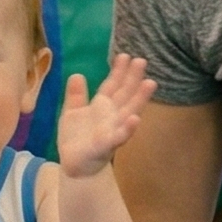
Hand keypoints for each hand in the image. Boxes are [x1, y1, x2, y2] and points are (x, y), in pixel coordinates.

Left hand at [57, 56, 156, 179]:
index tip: (126, 55)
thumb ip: (76, 96)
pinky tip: (135, 119)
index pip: (112, 85)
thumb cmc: (76, 138)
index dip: (119, 71)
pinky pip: (119, 137)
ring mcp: (112, 130)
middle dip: (133, 78)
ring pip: (128, 111)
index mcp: (102, 106)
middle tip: (142, 61)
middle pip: (125, 94)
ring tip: (150, 83)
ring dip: (139, 99)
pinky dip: (128, 128)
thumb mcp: (71, 113)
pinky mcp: (107, 146)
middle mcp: (111, 116)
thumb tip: (77, 74)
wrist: (75, 166)